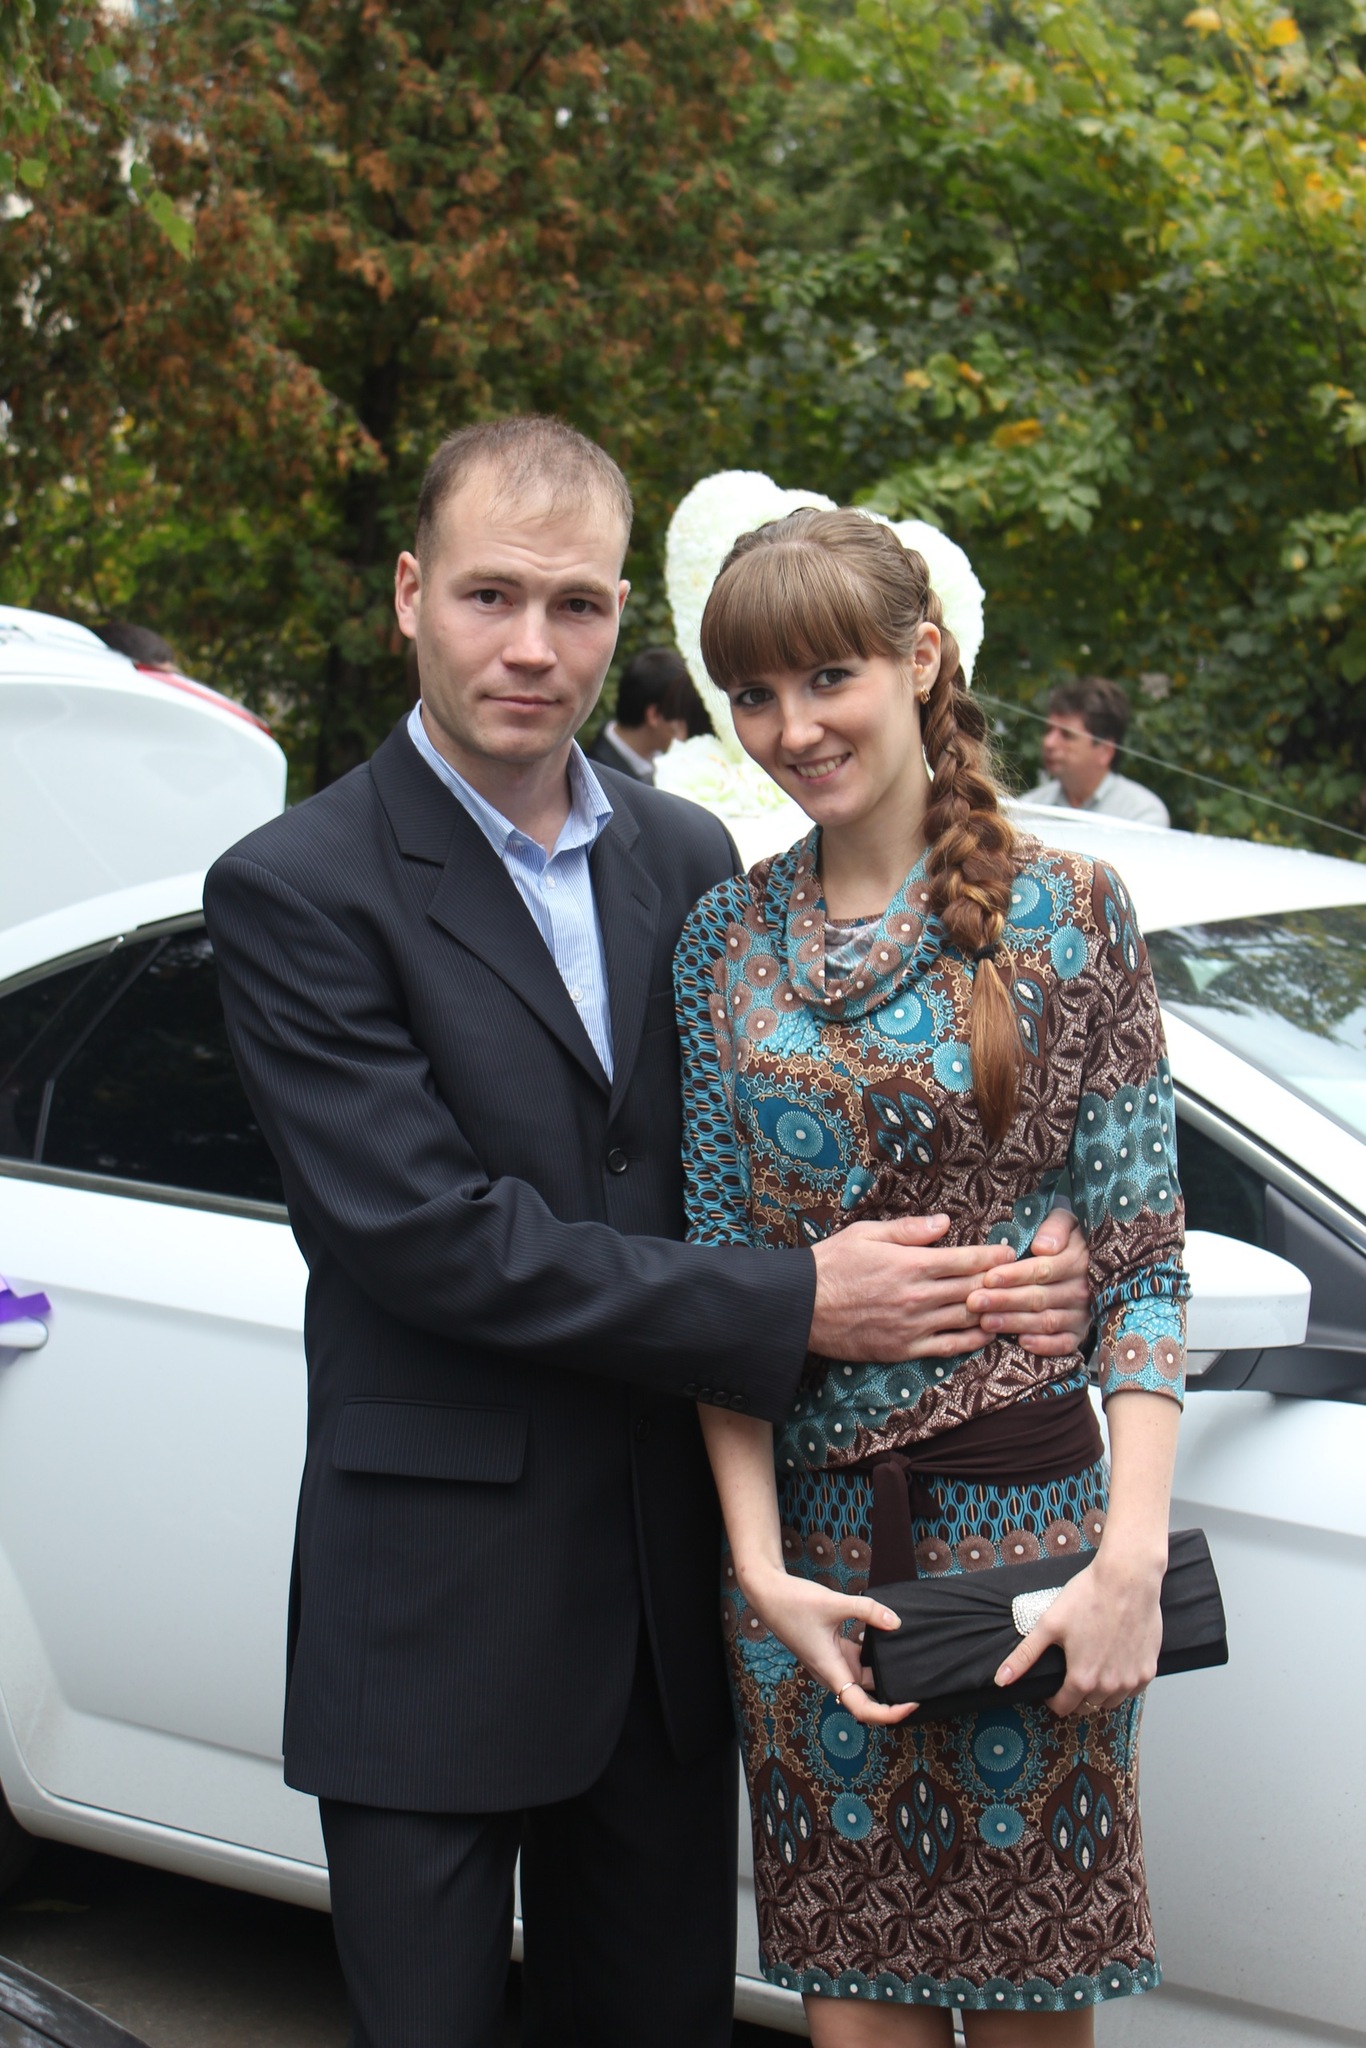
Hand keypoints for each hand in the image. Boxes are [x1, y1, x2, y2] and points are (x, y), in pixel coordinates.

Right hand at [738, 1564, 916, 1725]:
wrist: (768, 1594)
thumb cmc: (794, 1602)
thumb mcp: (834, 1602)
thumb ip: (867, 1610)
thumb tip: (896, 1622)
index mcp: (831, 1670)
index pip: (862, 1708)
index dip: (888, 1714)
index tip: (910, 1705)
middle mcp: (833, 1672)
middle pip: (867, 1695)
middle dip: (892, 1691)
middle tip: (921, 1679)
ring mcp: (832, 1661)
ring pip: (863, 1676)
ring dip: (882, 1670)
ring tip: (909, 1658)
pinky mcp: (832, 1649)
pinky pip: (858, 1659)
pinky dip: (872, 1652)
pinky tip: (886, 1635)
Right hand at [810, 1214, 999, 1361]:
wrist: (801, 1307)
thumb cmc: (831, 1264)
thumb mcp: (866, 1233)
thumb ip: (909, 1229)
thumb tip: (945, 1223)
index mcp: (911, 1264)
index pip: (966, 1260)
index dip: (993, 1256)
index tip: (1009, 1252)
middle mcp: (918, 1296)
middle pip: (973, 1289)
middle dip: (999, 1282)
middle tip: (1018, 1277)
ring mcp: (913, 1326)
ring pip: (966, 1319)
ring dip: (991, 1311)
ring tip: (1009, 1304)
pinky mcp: (904, 1348)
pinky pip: (948, 1347)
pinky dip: (972, 1341)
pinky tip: (986, 1334)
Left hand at [964, 1206, 1090, 1357]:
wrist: (1092, 1265)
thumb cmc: (1065, 1240)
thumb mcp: (1066, 1222)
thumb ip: (1056, 1227)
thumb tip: (1043, 1246)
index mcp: (1076, 1261)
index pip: (1042, 1270)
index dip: (1014, 1275)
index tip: (988, 1277)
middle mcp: (1081, 1290)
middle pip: (1038, 1298)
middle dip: (1004, 1300)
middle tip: (974, 1302)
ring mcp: (1081, 1314)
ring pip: (1045, 1321)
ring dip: (1014, 1323)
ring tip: (985, 1321)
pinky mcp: (1079, 1333)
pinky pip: (1064, 1344)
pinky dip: (1044, 1346)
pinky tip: (1021, 1343)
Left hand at [993, 1547, 1164, 1715]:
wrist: (1128, 1579)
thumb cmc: (1088, 1597)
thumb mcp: (1048, 1625)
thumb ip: (1024, 1656)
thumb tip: (1001, 1680)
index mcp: (1082, 1679)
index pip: (1063, 1708)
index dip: (1052, 1698)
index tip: (1051, 1685)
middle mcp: (1109, 1687)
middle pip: (1087, 1707)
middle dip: (1074, 1696)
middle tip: (1071, 1671)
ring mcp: (1132, 1681)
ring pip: (1110, 1701)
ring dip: (1099, 1693)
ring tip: (1091, 1666)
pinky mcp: (1149, 1670)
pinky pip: (1132, 1689)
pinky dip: (1121, 1683)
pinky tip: (1113, 1662)